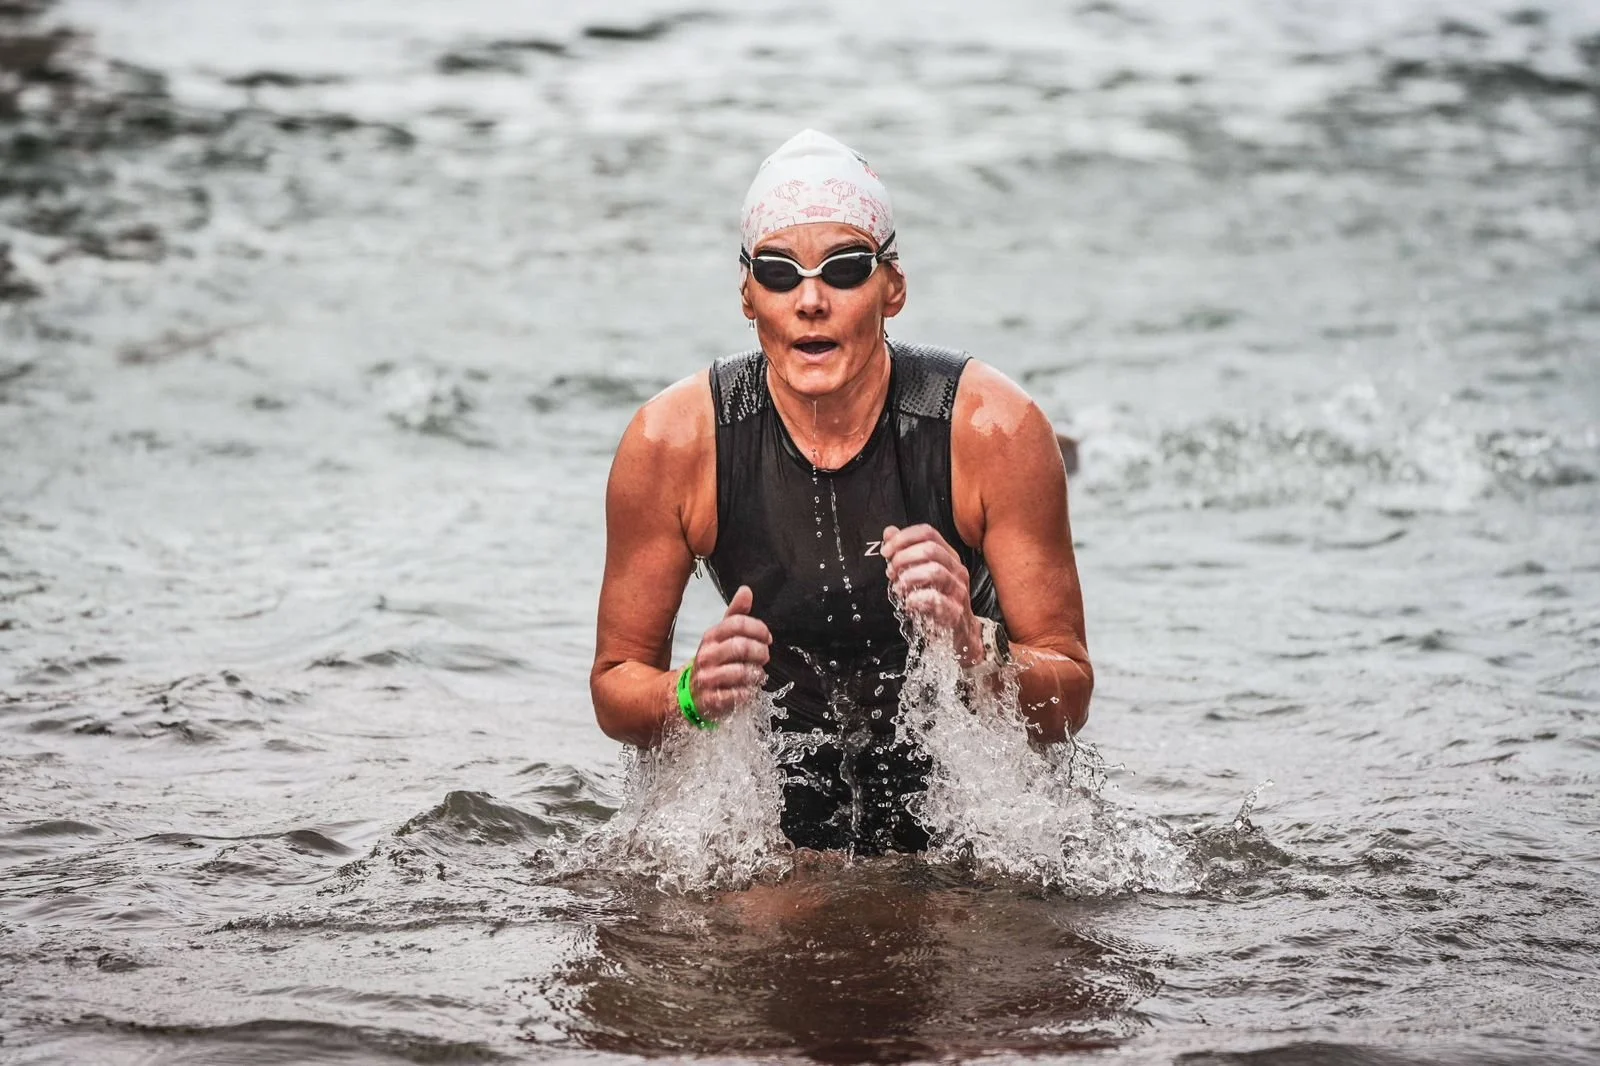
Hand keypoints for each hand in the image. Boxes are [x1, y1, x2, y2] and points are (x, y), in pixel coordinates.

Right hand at [689, 585, 772, 720]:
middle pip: (741, 646)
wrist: (690, 694)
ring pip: (742, 672)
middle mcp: (707, 656)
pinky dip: (749, 692)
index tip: (767, 638)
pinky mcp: (711, 700)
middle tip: (764, 657)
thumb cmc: (713, 661)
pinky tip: (748, 690)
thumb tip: (746, 590)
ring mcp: (707, 678)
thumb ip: (735, 615)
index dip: (758, 629)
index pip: (737, 623)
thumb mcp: (721, 637)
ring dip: (757, 674)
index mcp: (711, 637)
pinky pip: (738, 694)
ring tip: (757, 675)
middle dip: (760, 652)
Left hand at [881, 524, 982, 665]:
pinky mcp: (955, 612)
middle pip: (930, 549)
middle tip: (890, 572)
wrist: (958, 633)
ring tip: (898, 588)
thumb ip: (905, 551)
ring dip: (909, 577)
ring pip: (935, 571)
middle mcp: (956, 570)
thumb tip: (889, 532)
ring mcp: (958, 591)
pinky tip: (908, 603)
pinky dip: (917, 599)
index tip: (886, 550)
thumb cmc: (938, 601)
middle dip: (903, 558)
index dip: (903, 538)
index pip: (928, 533)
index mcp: (948, 556)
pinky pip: (936, 600)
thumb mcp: (921, 573)